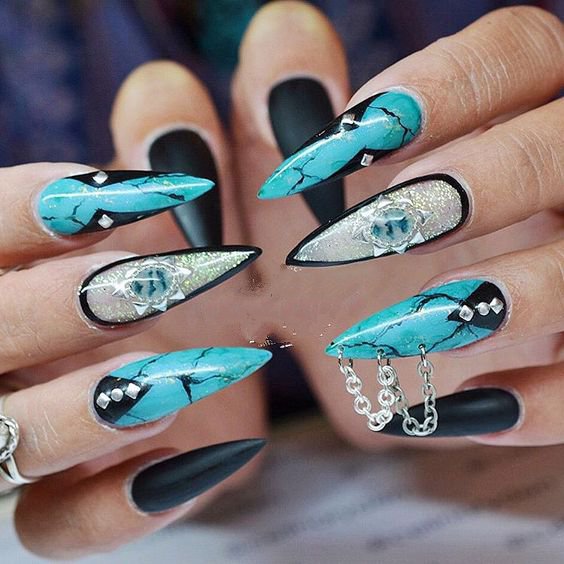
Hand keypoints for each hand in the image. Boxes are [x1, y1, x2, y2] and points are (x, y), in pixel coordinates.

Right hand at [0, 69, 268, 557]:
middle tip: (145, 290)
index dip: (26, 208)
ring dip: (79, 413)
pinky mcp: (83, 499)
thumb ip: (277, 92)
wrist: (288, 331)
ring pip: (9, 441)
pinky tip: (214, 461)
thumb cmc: (283, 237)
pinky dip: (115, 509)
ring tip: (165, 384)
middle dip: (56, 309)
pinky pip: (59, 530)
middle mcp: (33, 334)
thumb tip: (290, 33)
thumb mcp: (279, 163)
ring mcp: (52, 424)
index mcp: (50, 246)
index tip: (109, 198)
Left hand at [231, 3, 562, 445]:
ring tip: (414, 326)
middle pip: (563, 146)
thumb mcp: (318, 197)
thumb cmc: (350, 261)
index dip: (446, 83)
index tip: (354, 131)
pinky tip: (455, 413)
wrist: (397, 350)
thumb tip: (285, 99)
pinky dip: (541, 402)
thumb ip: (307, 133)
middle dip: (479, 180)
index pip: (519, 53)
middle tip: (386, 224)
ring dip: (513, 296)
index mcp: (516, 116)